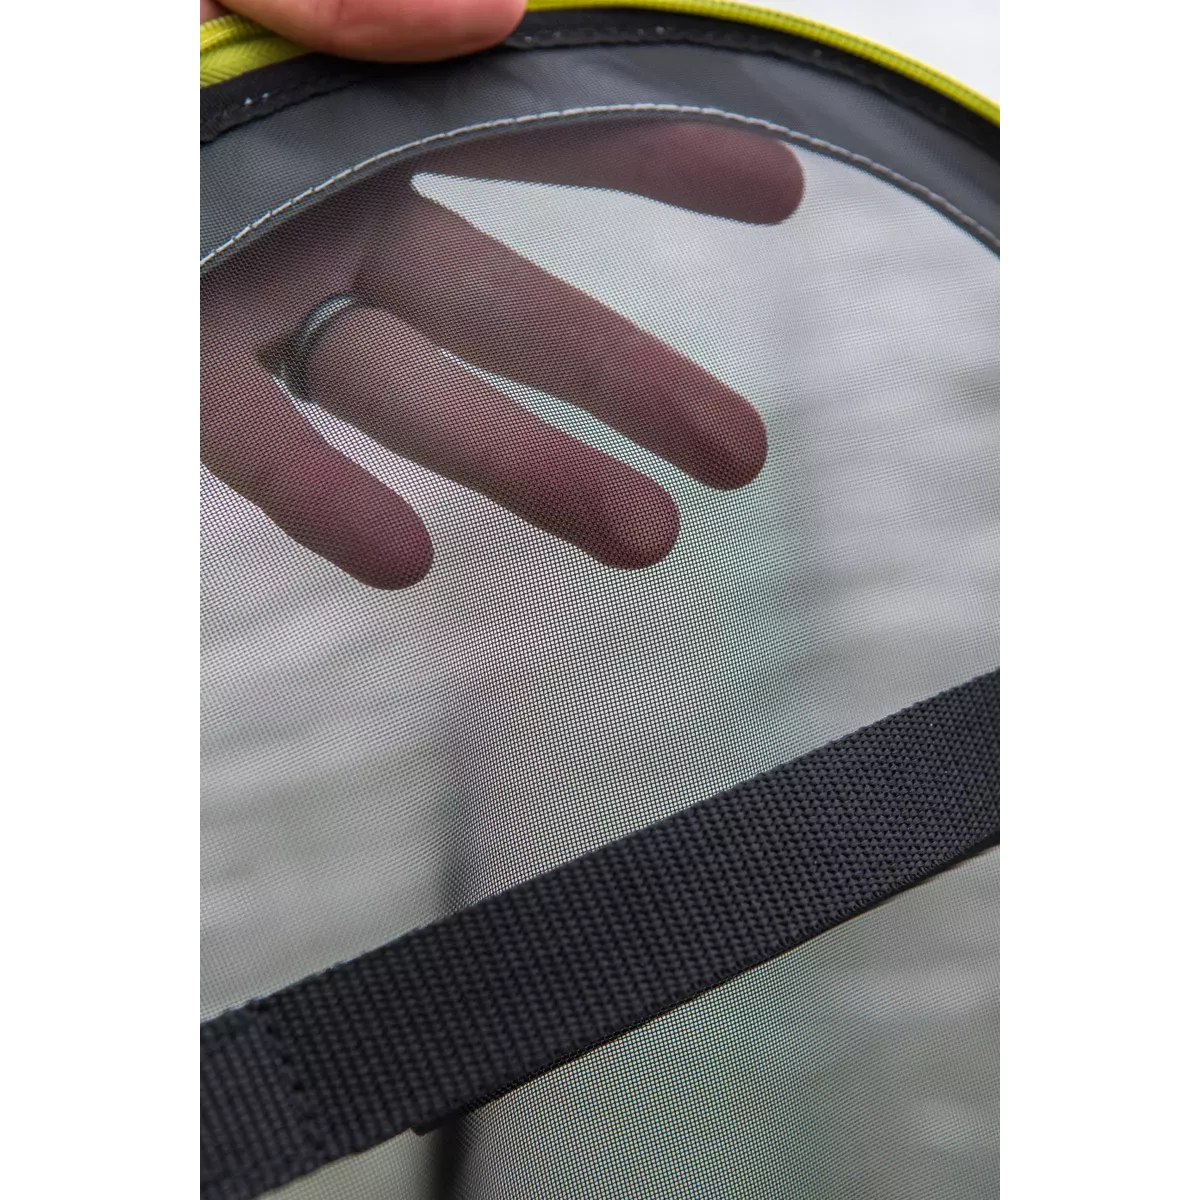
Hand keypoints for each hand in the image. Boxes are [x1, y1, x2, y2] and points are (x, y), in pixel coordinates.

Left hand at [201, 6, 804, 587]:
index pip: (541, 127)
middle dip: (633, 381)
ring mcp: (255, 293)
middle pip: (512, 309)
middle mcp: (327, 205)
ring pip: (415, 398)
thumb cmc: (77, 15)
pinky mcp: (162, 367)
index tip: (775, 187)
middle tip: (740, 456)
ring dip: (528, 472)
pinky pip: (254, 442)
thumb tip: (498, 12)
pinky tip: (405, 559)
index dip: (662, 156)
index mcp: (356, 92)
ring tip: (644, 541)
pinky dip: (325, 497)